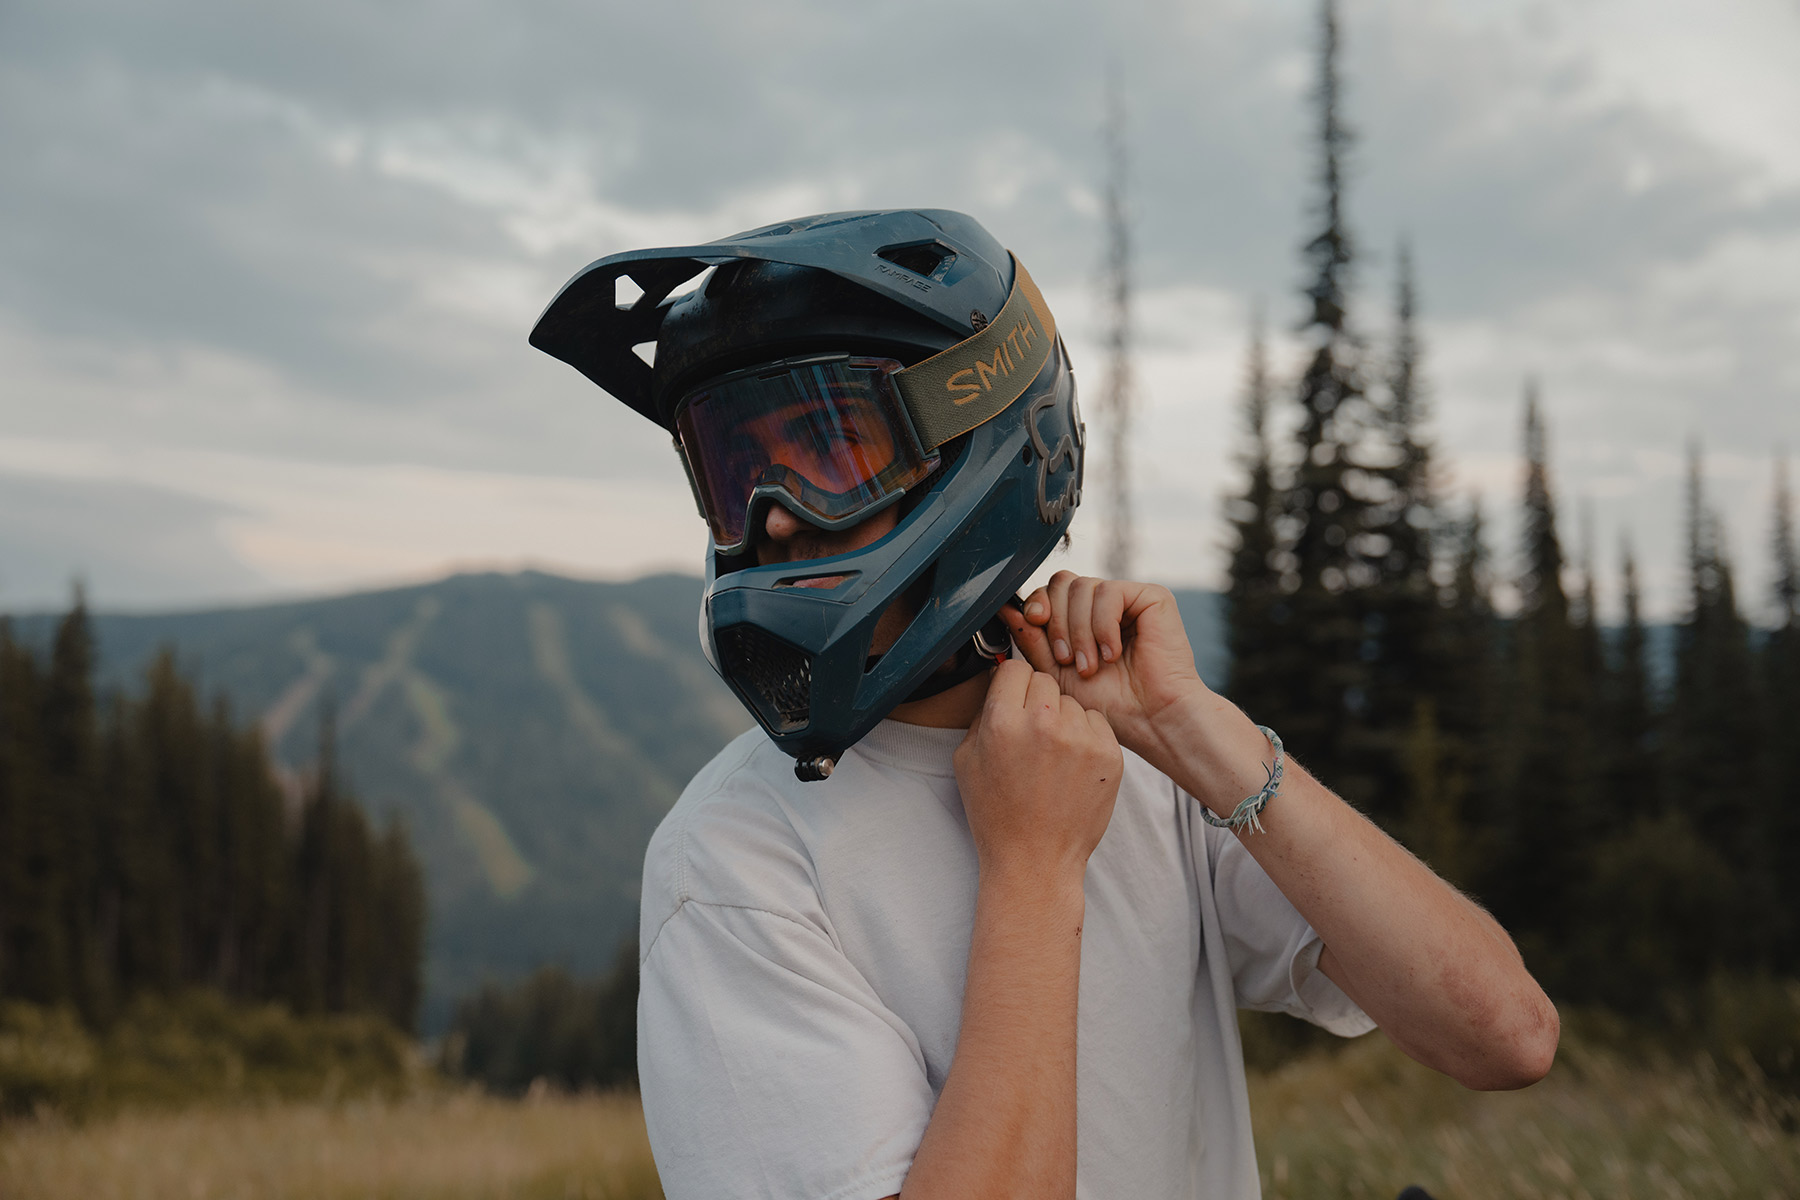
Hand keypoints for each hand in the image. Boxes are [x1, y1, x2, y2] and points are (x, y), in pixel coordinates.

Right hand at [952, 659, 1122, 878]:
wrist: (1035, 859)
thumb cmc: (997, 813)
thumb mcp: (966, 760)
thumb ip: (982, 714)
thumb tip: (998, 681)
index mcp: (1002, 722)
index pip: (1014, 668)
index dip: (1012, 684)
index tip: (1013, 700)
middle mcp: (1043, 723)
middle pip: (1045, 679)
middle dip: (1037, 699)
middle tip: (1032, 733)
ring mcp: (1080, 739)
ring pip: (1073, 702)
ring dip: (1064, 719)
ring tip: (1053, 757)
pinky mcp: (1109, 755)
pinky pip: (1098, 722)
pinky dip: (1087, 737)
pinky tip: (1072, 766)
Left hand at [1000, 572, 1208, 758]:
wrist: (1150, 720)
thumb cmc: (1108, 703)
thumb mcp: (1055, 671)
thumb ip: (1032, 639)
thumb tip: (1004, 608)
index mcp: (1081, 617)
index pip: (1049, 591)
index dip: (1037, 605)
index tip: (1035, 625)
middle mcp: (1103, 604)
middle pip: (1062, 582)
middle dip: (1057, 622)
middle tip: (1069, 659)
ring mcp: (1128, 599)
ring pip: (1082, 587)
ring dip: (1080, 631)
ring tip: (1091, 664)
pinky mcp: (1151, 597)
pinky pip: (1109, 593)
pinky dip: (1103, 626)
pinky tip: (1112, 653)